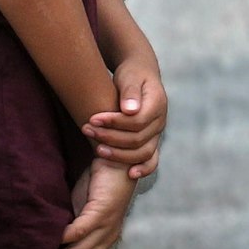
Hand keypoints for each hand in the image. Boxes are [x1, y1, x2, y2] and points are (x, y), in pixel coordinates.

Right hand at [36, 159, 134, 248]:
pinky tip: (52, 245)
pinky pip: (81, 231)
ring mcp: (106, 227)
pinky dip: (66, 240)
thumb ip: (69, 229)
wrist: (118, 158)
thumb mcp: (81, 212)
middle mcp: (107, 239)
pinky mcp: (101, 212)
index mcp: (104, 242)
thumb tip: (48, 242)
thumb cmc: (98, 184)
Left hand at [83, 60, 167, 179]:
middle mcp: (160, 121)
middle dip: (110, 137)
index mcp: (157, 104)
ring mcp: (157, 133)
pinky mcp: (151, 141)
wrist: (140, 76)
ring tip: (96, 149)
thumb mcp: (130, 77)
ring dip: (118, 154)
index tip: (92, 118)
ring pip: (143, 152)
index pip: (136, 121)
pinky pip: (152, 160)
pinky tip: (130, 174)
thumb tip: (130, 110)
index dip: (114, 122)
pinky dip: (143, 168)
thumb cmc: (132, 74)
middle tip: (87, 130)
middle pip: (137, 139)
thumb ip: (130, 92)